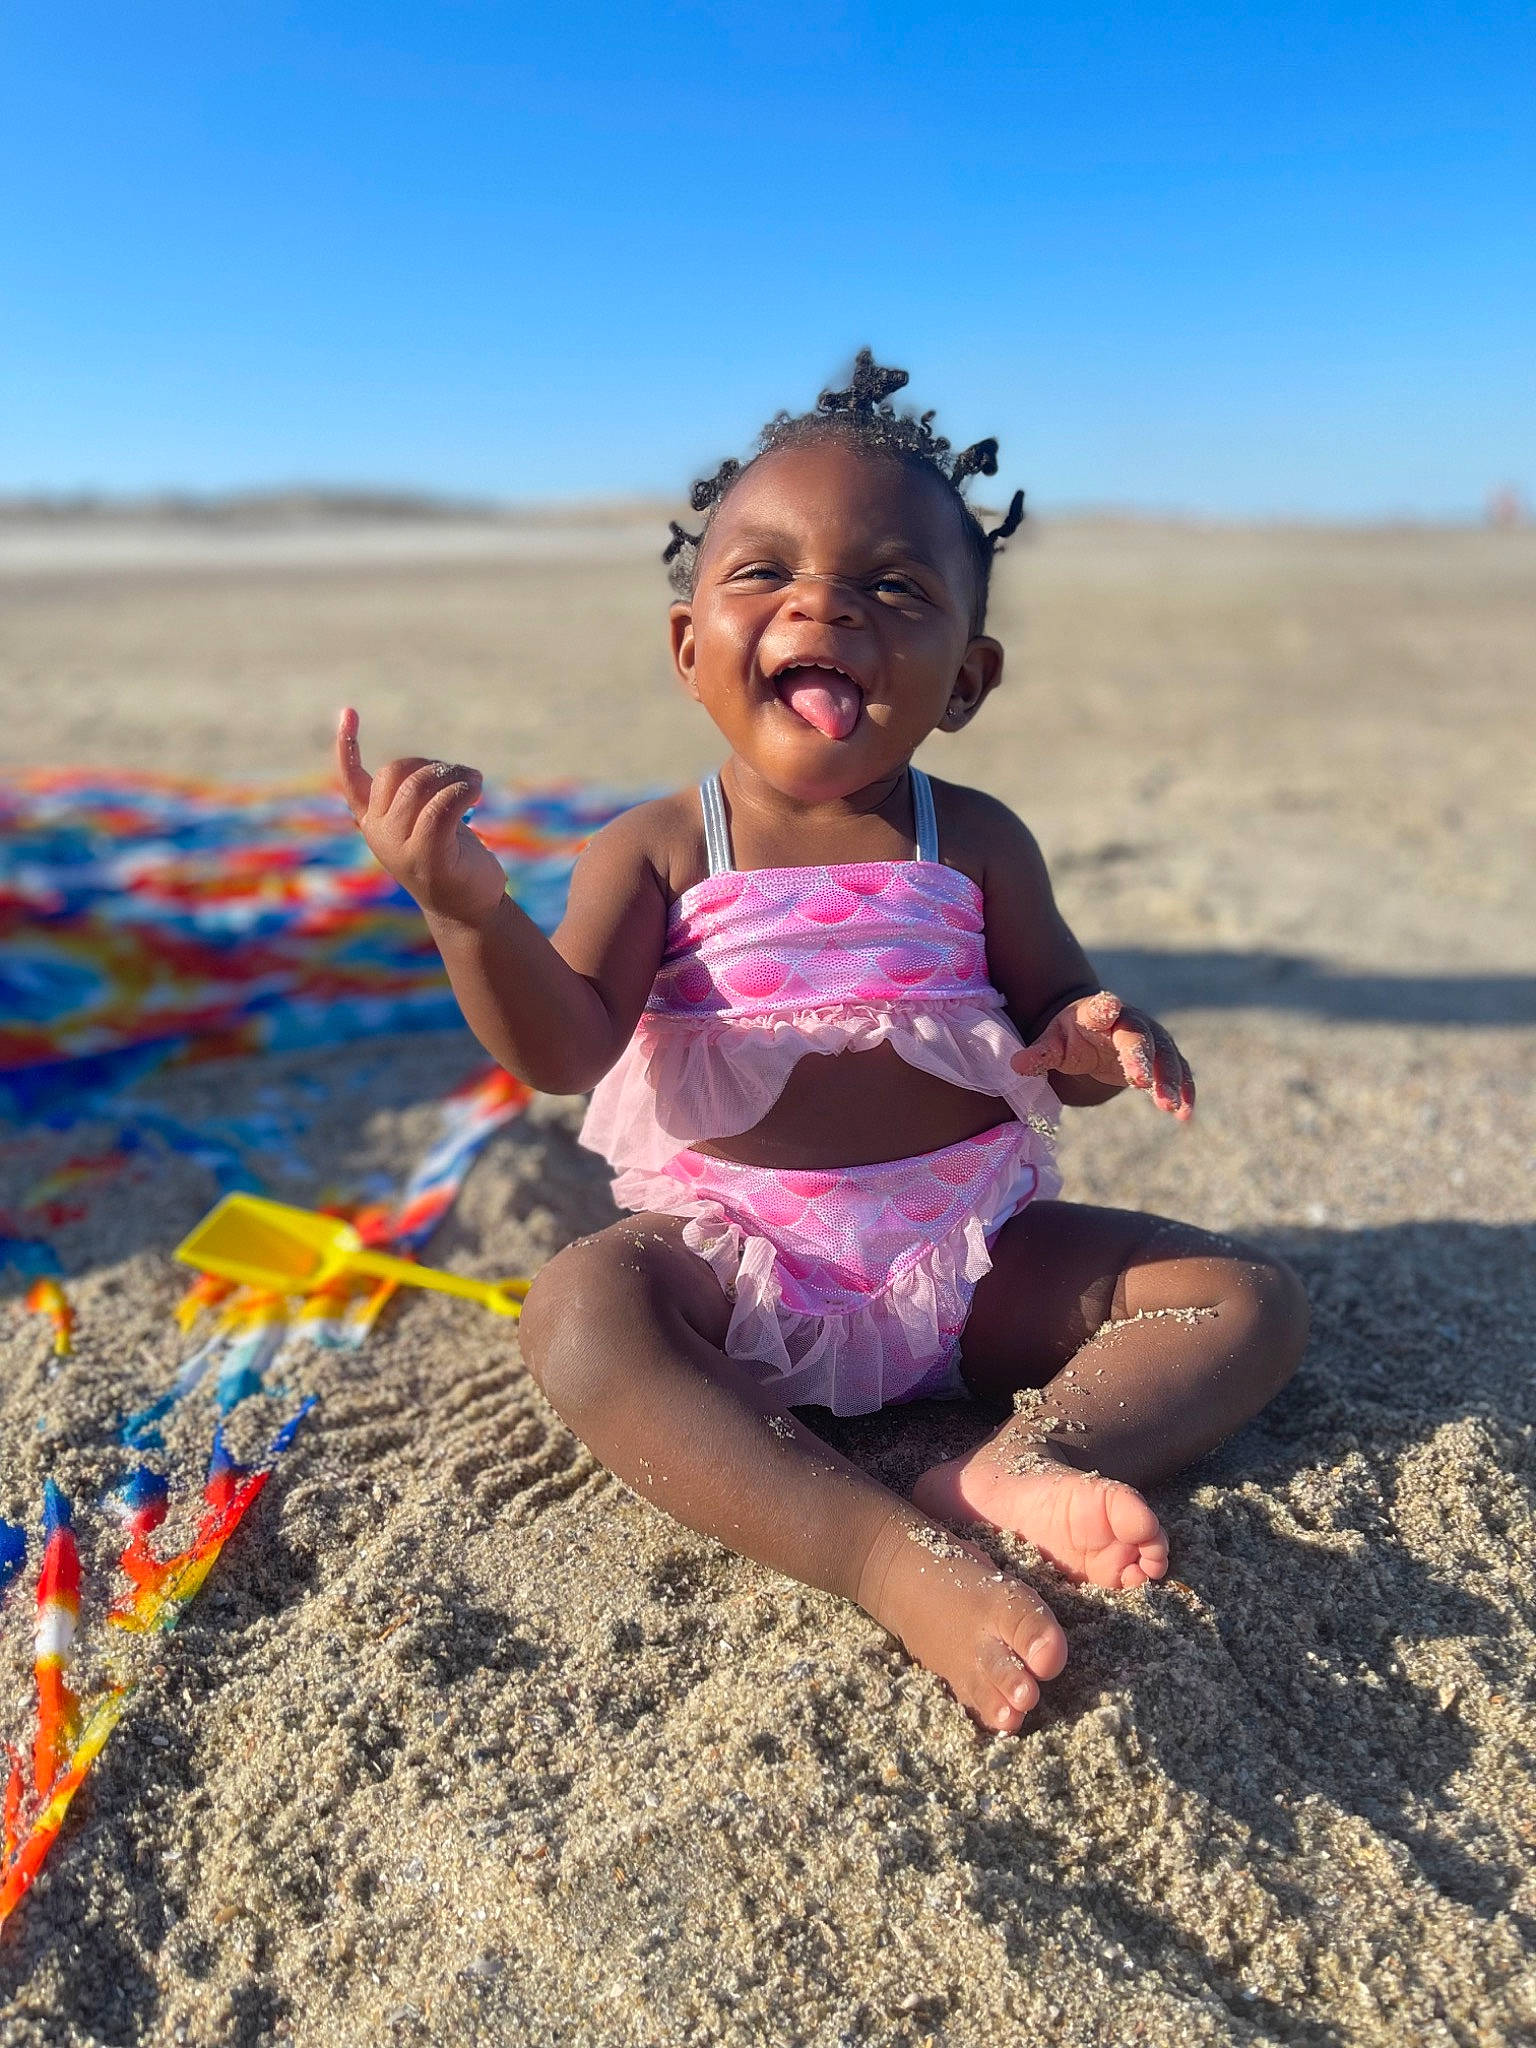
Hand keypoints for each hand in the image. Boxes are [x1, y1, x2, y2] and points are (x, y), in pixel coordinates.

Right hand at [335, 708, 505, 928]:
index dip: (347, 745)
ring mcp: (399, 847)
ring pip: (422, 786)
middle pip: (397, 772)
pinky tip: (477, 790)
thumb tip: (426, 770)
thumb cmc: (452, 860)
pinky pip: (442, 806)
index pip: (352, 779)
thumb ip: (415, 799)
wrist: (468, 910)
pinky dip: (464, 790)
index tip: (349, 712)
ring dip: (456, 775)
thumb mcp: (428, 824)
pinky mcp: (427, 857)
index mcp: (373, 821)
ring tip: (474, 781)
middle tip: (464, 777)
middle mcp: (379, 833)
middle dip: (435, 765)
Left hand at [1011, 991, 1194, 1119]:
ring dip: (1168, 1080)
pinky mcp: (1164, 1059)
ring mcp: (1152, 1039)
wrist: (1096, 1032)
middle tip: (1140, 1082)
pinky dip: (1185, 1092)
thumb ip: (1039, 1054)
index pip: (1101, 1008)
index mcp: (1097, 1013)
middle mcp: (1129, 1022)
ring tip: (1167, 1107)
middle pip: (1139, 1036)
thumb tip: (1015, 1066)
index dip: (1104, 1008)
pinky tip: (1185, 1116)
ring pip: (1166, 1056)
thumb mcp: (1053, 1043)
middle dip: (1141, 1057)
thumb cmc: (1071, 1037)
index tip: (1109, 1007)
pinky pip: (1181, 1073)